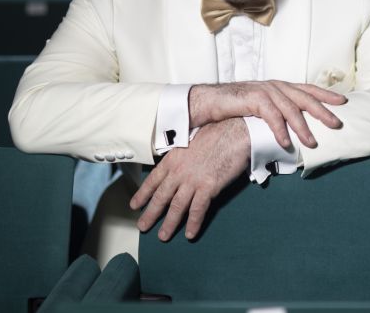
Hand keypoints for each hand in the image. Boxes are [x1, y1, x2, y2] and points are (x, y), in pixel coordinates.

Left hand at [130, 117, 249, 240]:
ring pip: (177, 206)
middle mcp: (179, 171)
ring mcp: (193, 180)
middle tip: (142, 227)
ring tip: (163, 236)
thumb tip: (178, 160)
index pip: (153, 180)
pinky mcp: (208, 187)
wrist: (235, 133)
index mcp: (173, 158)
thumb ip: (181, 153)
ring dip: (169, 223)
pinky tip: (190, 234)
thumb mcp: (190, 139)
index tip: (134, 205)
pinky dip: (193, 223)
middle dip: (150, 214)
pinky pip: (198, 209)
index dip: (143, 194)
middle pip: (161, 197)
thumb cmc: (216, 132)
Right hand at [189, 80, 346, 147]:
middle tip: (337, 124)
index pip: (308, 89)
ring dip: (302, 127)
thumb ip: (278, 113)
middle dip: (322, 111)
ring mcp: (264, 91)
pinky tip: (285, 143)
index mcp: (279, 87)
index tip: (343, 101)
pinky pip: (270, 116)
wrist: (210, 102)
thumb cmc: (236, 108)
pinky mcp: (252, 99)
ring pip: (289, 108)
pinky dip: (279, 130)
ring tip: (312, 142)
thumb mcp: (261, 108)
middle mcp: (275, 86)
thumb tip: (295, 128)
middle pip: (304, 97)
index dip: (326, 94)